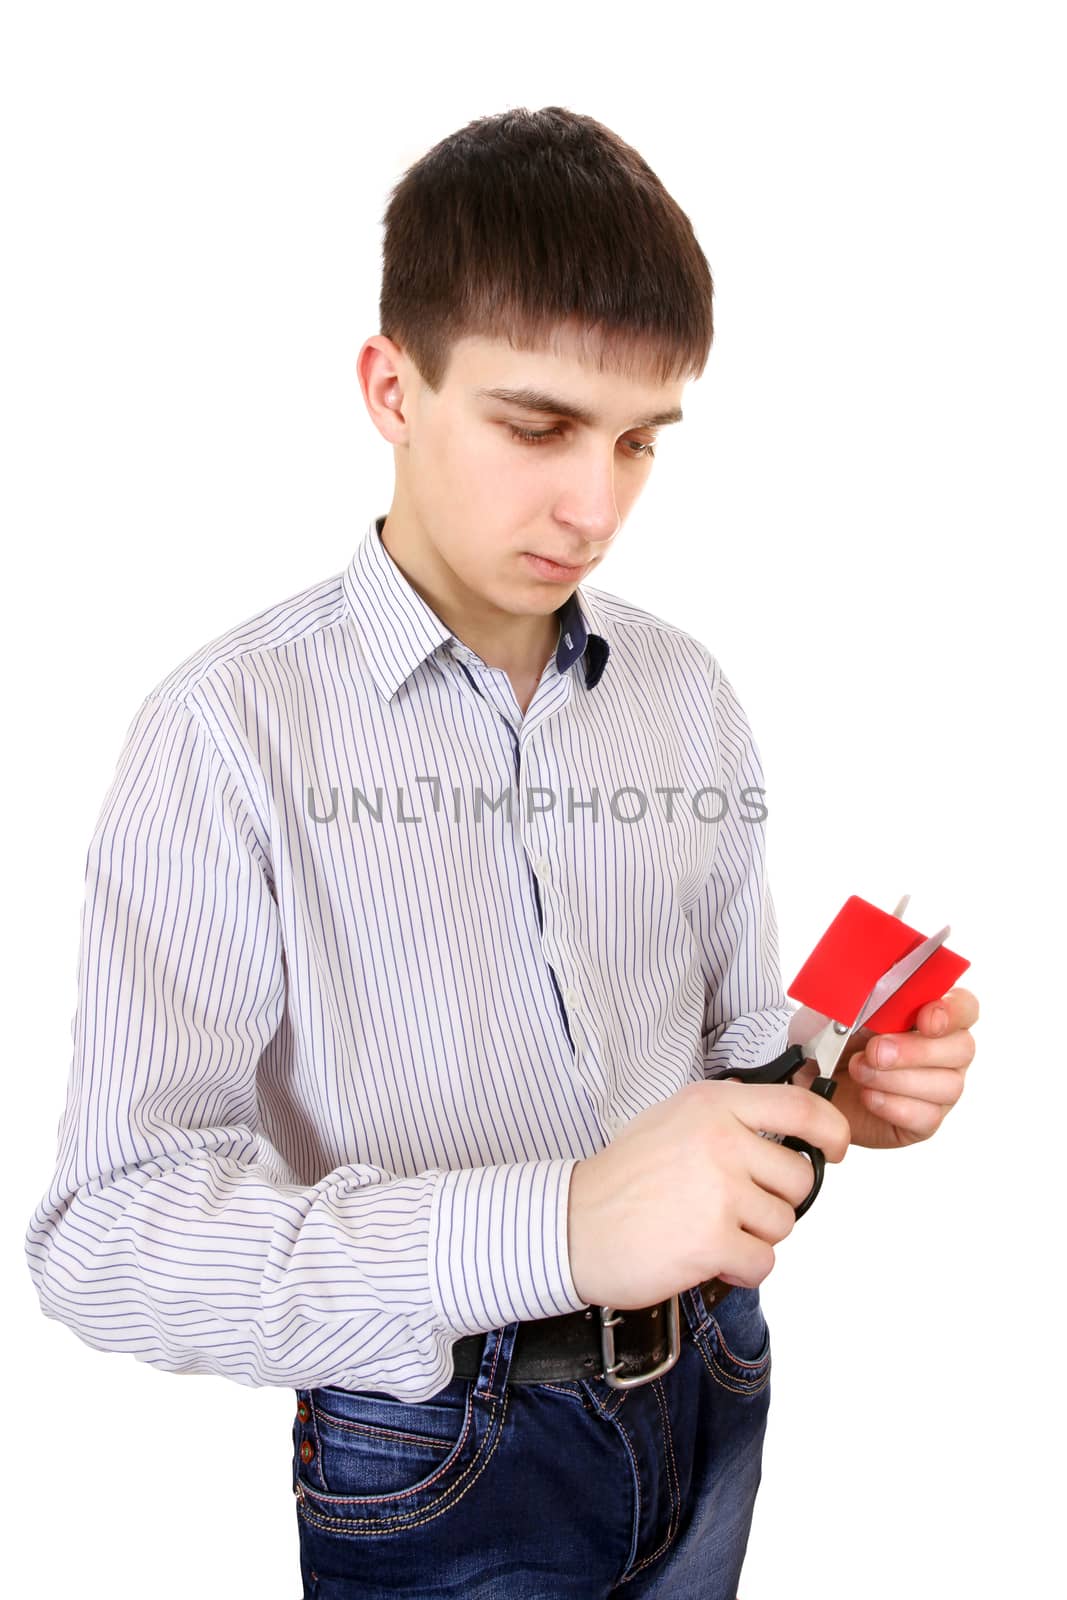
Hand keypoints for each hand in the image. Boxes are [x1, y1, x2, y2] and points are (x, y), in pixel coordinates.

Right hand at [566, 1076, 850, 1308]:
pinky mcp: (712, 1241)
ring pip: (783, 1223)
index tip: (834, 1149)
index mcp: (714, 1104)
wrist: (574, 1224)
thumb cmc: (624, 1177)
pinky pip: (763, 1262)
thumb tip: (790, 1130)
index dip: (831, 1131)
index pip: (800, 1108)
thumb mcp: (676, 1120)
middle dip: (776, 1201)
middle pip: (799, 1178)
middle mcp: (721, 1140)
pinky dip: (741, 1269)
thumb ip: (730, 1119)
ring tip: (708, 1229)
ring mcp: (718, 1190)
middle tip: (733, 1207)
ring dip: (754, 1236)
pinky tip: (707, 1257)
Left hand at [815, 986, 978, 1149]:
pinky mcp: (924, 1122)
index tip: (925, 1019)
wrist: (809, 1085)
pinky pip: (927, 1117)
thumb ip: (862, 1000)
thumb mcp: (839, 1014)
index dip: (953, 1011)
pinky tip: (868, 1096)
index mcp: (930, 1015)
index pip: (965, 1006)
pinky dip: (894, 1106)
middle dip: (916, 1050)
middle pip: (963, 1048)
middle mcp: (944, 1052)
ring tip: (860, 1072)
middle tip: (876, 1051)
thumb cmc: (830, 1043)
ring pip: (949, 1086)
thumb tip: (869, 992)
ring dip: (898, 1079)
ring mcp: (939, 1089)